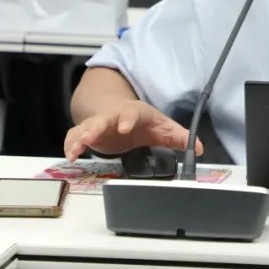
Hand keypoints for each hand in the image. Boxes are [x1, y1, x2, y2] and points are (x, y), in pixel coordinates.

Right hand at [63, 100, 200, 162]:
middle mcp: (113, 116)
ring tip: (74, 151)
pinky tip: (70, 157)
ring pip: (84, 128)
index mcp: (134, 113)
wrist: (120, 112)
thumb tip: (198, 147)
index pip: (131, 113)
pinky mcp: (87, 133)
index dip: (127, 120)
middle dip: (95, 127)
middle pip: (102, 119)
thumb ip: (179, 137)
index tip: (124, 128)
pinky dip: (70, 145)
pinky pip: (74, 136)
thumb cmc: (143, 121)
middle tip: (88, 138)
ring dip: (78, 138)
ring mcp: (98, 124)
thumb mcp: (162, 127)